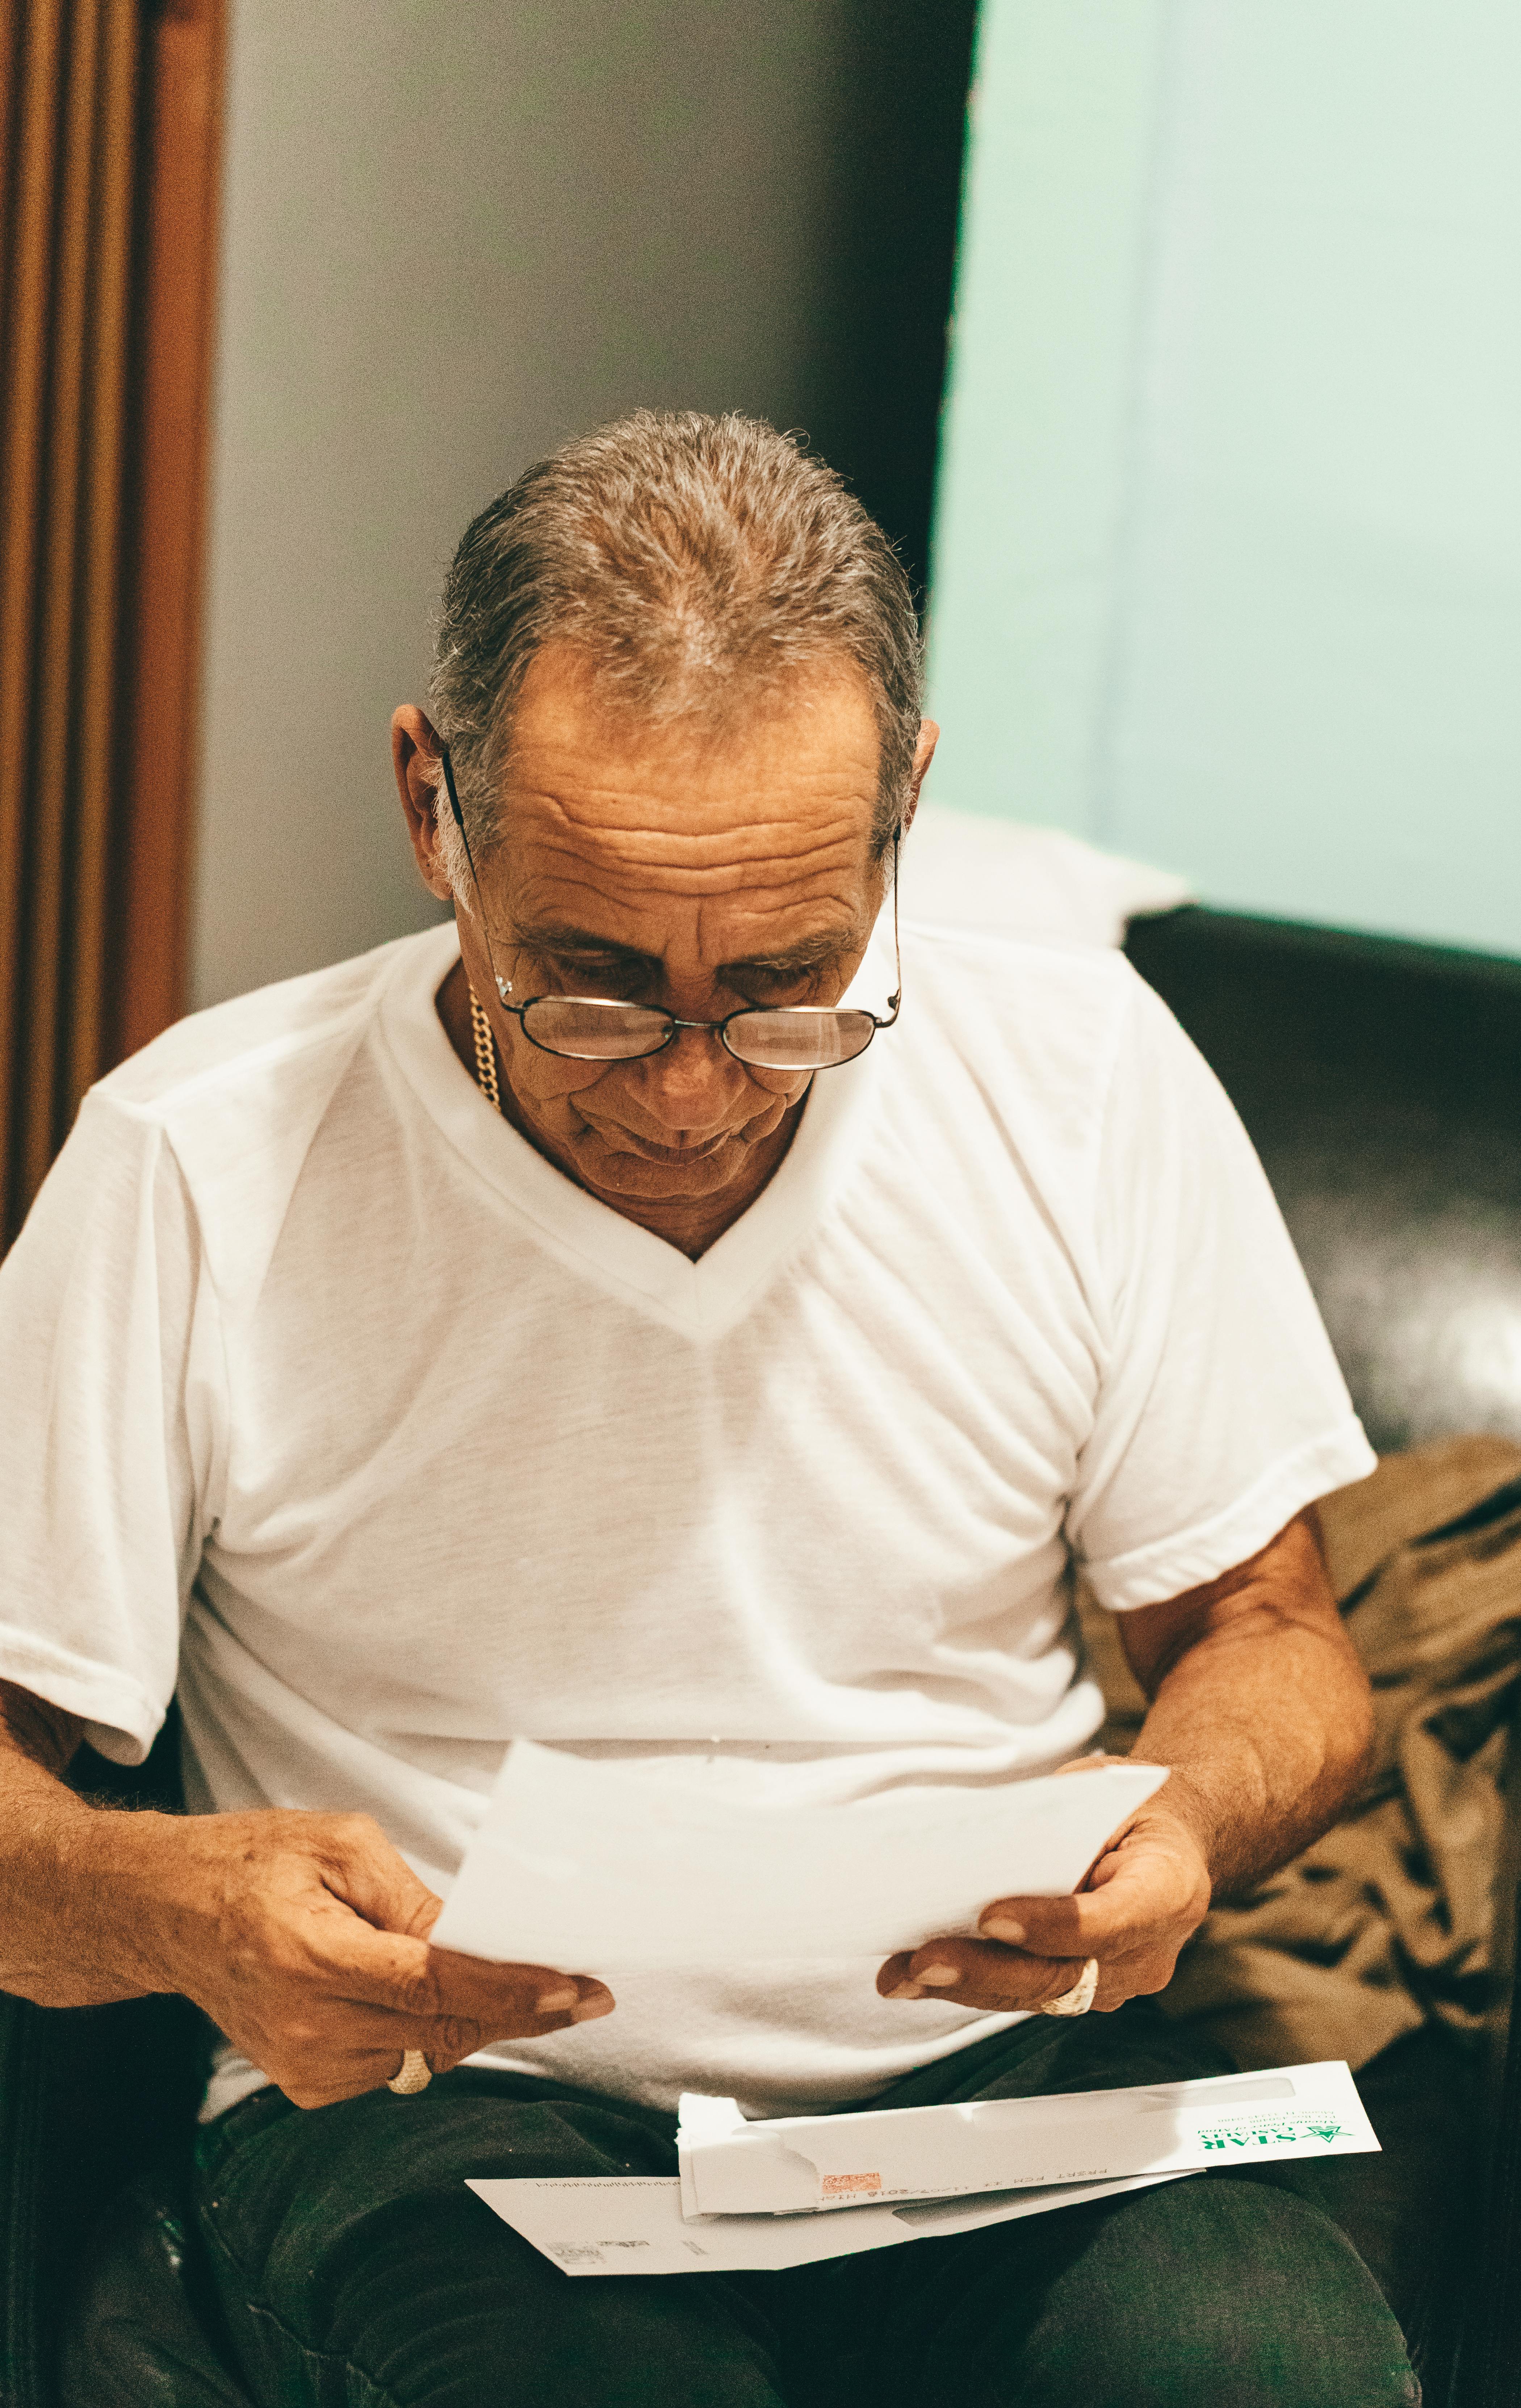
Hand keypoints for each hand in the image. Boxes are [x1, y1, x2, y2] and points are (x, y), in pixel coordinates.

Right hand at [137, 1807, 613, 2108]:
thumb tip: (478, 1941)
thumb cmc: (253, 1862)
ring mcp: (301, 2065)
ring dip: (471, 2019)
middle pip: (441, 2028)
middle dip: (519, 2009)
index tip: (571, 1987)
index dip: (509, 1987)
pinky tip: (425, 1998)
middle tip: (581, 1993)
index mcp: (310, 1954)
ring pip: (426, 2053)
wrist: (169, 1911)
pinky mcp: (304, 2085)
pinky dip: (425, 2033)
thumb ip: (412, 1899)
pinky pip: (395, 2066)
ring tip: (499, 1981)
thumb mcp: (341, 1845)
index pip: (433, 1984)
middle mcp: (304, 2024)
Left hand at [876, 1795, 1211, 2014]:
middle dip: (987, 1970)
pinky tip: (915, 1978)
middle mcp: (1149, 1954)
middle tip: (924, 1961)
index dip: (1051, 1925)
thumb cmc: (1133, 1806)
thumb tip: (979, 1852)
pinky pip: (1025, 1995)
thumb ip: (1057, 1821)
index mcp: (1169, 1891)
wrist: (1174, 1841)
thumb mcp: (1105, 1788)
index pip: (1110, 1922)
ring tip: (901, 1975)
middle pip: (1064, 1975)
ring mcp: (1118, 1982)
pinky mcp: (1084, 1990)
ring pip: (1037, 1996)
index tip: (990, 1916)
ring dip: (965, 1987)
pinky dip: (970, 1986)